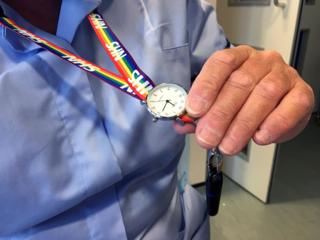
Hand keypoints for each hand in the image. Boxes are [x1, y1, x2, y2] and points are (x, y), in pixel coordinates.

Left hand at [174, 45, 313, 154]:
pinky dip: (273, 124)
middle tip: (207, 138)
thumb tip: (181, 124)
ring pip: (263, 96)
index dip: (206, 86)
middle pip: (239, 83)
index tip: (194, 110)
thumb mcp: (218, 102)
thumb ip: (200, 112)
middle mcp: (260, 62)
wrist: (278, 103)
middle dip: (220, 115)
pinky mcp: (301, 93)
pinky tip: (259, 137)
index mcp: (237, 57)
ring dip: (242, 125)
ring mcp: (283, 75)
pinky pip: (291, 107)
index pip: (220, 63)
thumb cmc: (244, 100)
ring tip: (228, 145)